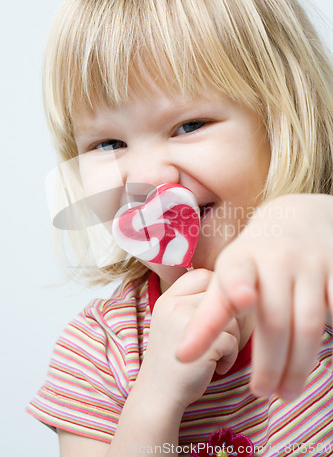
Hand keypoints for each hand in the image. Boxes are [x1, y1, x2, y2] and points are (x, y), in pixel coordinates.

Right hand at [138, 269, 240, 410]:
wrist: (158, 396)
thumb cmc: (173, 359)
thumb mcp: (173, 322)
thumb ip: (192, 302)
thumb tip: (231, 286)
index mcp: (167, 298)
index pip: (202, 275)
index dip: (216, 291)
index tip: (216, 312)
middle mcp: (174, 305)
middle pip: (222, 294)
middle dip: (229, 316)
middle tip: (219, 336)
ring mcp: (186, 324)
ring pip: (232, 316)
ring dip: (231, 338)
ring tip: (216, 354)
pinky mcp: (202, 344)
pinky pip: (233, 340)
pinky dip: (230, 356)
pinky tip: (218, 367)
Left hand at [177, 194, 332, 401]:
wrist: (297, 217)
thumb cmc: (254, 259)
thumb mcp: (228, 274)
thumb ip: (210, 313)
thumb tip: (182, 355)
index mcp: (241, 259)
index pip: (235, 275)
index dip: (237, 287)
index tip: (242, 300)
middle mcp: (276, 258)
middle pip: (275, 318)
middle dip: (269, 362)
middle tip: (262, 394)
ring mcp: (309, 263)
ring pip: (309, 323)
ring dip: (299, 363)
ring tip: (288, 392)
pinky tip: (320, 361)